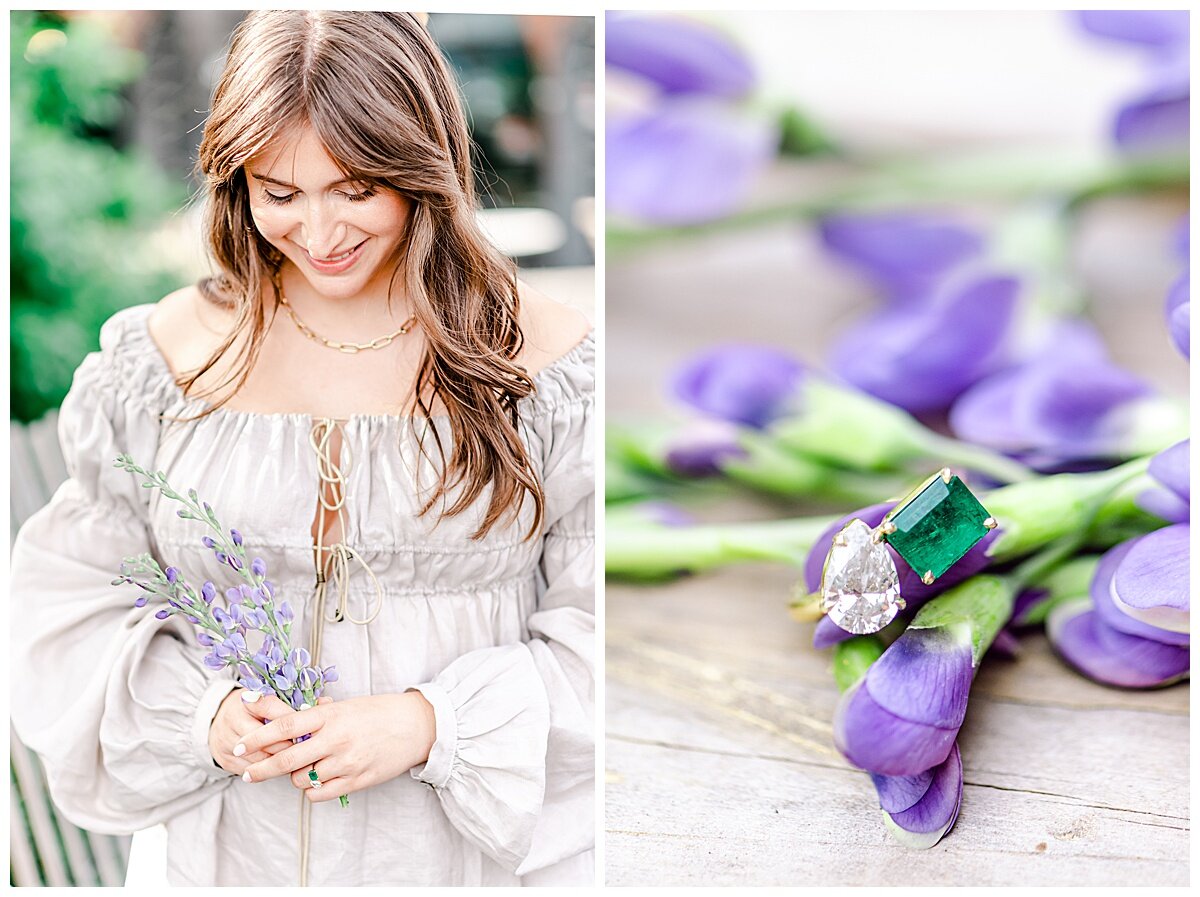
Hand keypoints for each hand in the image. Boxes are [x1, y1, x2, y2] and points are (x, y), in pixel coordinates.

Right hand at [209, 689, 319, 774]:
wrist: (221, 722)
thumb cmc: (256, 709)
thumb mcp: (272, 698)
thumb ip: (298, 700)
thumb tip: (326, 702)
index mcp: (247, 699)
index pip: (272, 710)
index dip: (293, 721)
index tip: (309, 728)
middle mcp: (234, 719)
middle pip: (266, 739)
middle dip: (289, 746)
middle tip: (308, 750)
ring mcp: (226, 740)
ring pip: (260, 758)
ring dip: (280, 762)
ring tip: (299, 762)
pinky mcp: (225, 760)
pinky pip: (251, 770)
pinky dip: (268, 771)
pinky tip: (282, 769)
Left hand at [236, 691, 435, 802]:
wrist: (415, 726)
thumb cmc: (378, 712)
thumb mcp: (346, 705)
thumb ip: (318, 715)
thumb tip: (287, 720)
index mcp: (330, 715)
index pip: (284, 727)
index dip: (257, 738)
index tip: (239, 746)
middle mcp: (336, 739)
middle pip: (286, 760)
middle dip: (261, 769)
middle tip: (248, 773)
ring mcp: (347, 762)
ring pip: (302, 780)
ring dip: (294, 777)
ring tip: (303, 769)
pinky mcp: (357, 781)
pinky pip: (320, 793)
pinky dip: (312, 789)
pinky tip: (317, 780)